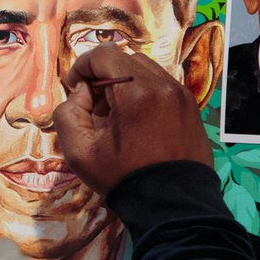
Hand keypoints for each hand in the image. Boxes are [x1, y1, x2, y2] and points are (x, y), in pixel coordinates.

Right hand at [52, 44, 212, 195]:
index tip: (74, 88)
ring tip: (117, 116)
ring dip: (125, 84)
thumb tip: (81, 94)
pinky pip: (162, 86)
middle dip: (103, 77)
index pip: (103, 55)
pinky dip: (144, 94)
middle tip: (94, 107)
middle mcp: (163, 85)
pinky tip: (137, 123)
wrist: (171, 205)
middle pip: (124, 60)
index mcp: (135, 92)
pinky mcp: (191, 107)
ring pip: (145, 71)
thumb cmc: (123, 177)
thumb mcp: (79, 152)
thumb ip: (67, 114)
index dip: (82, 66)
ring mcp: (182, 95)